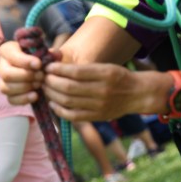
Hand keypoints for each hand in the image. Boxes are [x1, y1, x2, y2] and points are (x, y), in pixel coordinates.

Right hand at [0, 39, 60, 105]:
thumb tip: (57, 55)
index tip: (39, 64)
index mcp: (7, 51)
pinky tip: (36, 95)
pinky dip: (24, 99)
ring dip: (25, 88)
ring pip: (6, 88)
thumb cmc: (38, 56)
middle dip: (26, 77)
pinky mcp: (8, 94)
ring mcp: (3, 81)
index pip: (11, 56)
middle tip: (41, 76)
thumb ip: (50, 53)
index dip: (25, 61)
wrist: (36, 68)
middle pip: (7, 74)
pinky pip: (11, 99)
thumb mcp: (43, 51)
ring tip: (39, 84)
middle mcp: (1, 66)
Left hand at [39, 61, 161, 121]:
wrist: (137, 94)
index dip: (58, 69)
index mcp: (105, 74)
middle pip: (68, 87)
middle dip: (51, 82)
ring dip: (52, 94)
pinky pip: (73, 115)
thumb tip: (57, 65)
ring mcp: (99, 105)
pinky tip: (53, 103)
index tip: (48, 67)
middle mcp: (102, 90)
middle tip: (43, 78)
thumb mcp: (106, 67)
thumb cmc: (119, 77)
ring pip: (67, 101)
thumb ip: (85, 68)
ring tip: (46, 88)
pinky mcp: (97, 116)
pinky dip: (59, 110)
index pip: (75, 72)